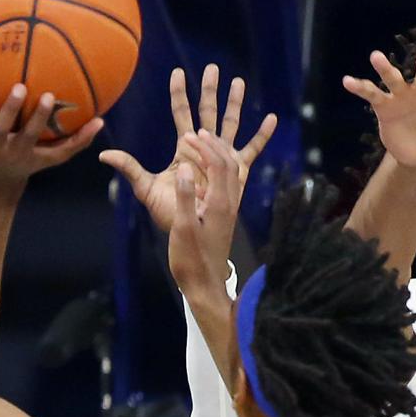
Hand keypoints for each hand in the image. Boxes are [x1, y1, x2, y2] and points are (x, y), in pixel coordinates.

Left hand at [0, 72, 101, 192]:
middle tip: (19, 86)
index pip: (30, 134)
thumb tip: (101, 121)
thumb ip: (78, 141)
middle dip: (9, 108)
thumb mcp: (54, 157)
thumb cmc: (30, 162)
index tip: (49, 96)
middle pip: (1, 128)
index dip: (40, 116)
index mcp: (20, 150)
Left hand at [100, 64, 277, 232]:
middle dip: (210, 90)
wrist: (190, 230)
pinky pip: (252, 150)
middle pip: (208, 112)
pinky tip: (271, 118)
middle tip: (213, 68)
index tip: (178, 72)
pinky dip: (262, 134)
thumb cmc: (169, 211)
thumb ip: (130, 169)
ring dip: (235, 104)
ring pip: (230, 125)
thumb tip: (104, 154)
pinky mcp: (238, 171)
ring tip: (239, 82)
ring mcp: (222, 158)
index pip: (182, 114)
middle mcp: (205, 149)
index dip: (179, 93)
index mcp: (184, 149)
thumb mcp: (146, 189)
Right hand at [169, 130, 242, 304]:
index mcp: (220, 203)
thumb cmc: (191, 259)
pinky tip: (211, 167)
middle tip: (197, 132)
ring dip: (220, 152)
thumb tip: (183, 167)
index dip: (204, 146)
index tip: (188, 135)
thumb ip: (184, 196)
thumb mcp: (182, 228)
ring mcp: (230, 209)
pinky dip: (222, 168)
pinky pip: (230, 183)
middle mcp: (230, 202)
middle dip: (214, 143)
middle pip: (229, 163)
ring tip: (204, 142)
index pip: (218, 164)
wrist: (206, 283)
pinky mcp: (226, 215)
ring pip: (232, 171)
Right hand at [342, 45, 415, 166]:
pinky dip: (360, 87)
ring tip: (375, 57)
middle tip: (415, 56)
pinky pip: (372, 96)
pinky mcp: (385, 109)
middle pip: (415, 72)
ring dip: (384, 68)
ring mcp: (401, 97)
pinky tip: (348, 82)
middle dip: (415, 64)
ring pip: (391, 78)